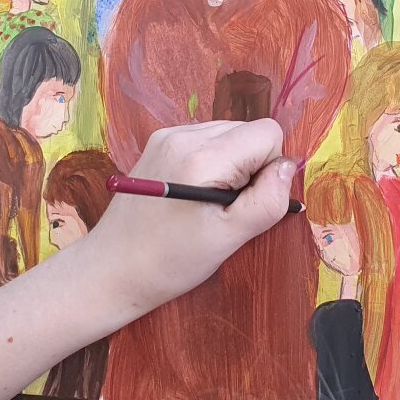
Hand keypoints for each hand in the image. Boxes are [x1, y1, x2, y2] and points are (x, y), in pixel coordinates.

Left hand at [87, 119, 296, 311]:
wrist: (111, 269)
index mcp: (202, 155)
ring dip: (232, 164)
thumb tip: (289, 167)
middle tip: (226, 207)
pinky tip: (193, 193)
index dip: (269, 168)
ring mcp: (167, 135)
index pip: (267, 133)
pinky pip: (206, 139)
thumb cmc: (170, 261)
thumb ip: (267, 200)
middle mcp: (183, 134)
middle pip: (248, 130)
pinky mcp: (158, 142)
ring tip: (207, 203)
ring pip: (229, 133)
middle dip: (251, 166)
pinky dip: (212, 162)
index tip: (246, 201)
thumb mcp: (229, 238)